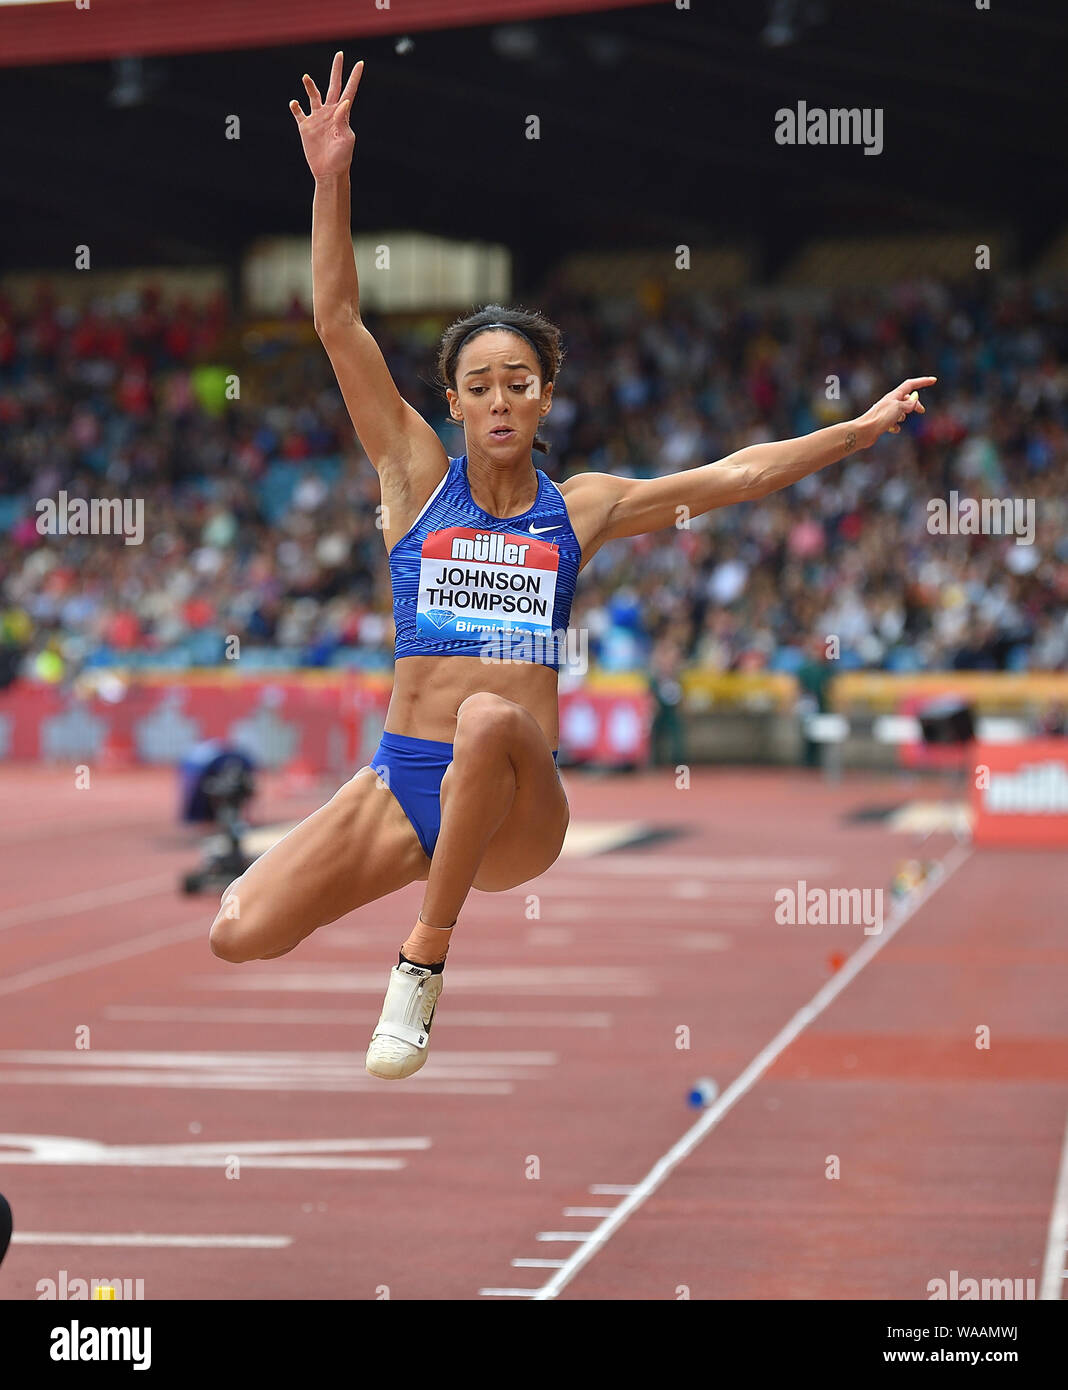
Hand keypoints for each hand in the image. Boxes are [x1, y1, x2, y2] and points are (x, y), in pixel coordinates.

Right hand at [290, 51, 363, 181]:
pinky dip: (295, 107)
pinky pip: (298, 113)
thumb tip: (343, 102)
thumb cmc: (342, 158)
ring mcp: (317, 119)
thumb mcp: (346, 139)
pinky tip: (294, 104)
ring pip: (313, 96)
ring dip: (310, 86)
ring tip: (306, 78)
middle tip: (339, 55)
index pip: (349, 91)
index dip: (354, 78)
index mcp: (342, 115)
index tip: (360, 63)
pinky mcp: (305, 127)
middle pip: (333, 86)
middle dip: (336, 71)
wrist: (329, 173)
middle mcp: (330, 113)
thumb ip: (344, 120)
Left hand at [857, 376, 935, 446]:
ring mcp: (887, 412)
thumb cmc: (881, 418)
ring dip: (902, 417)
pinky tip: (891, 429)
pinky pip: (895, 424)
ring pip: (901, 413)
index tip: (933, 380)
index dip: (923, 382)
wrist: (864, 431)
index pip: (911, 384)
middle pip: (908, 400)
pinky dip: (895, 427)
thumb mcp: (899, 408)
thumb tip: (914, 400)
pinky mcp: (883, 423)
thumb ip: (909, 404)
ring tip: (895, 421)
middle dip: (915, 405)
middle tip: (922, 411)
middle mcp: (890, 402)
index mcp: (894, 395)